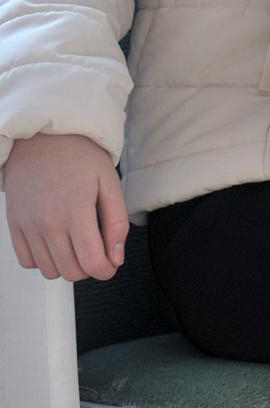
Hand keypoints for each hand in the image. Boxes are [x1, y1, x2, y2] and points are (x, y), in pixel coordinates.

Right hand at [3, 133, 129, 281]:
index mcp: (76, 211)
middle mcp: (48, 222)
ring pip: (50, 271)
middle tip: (96, 250)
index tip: (111, 264)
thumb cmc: (78, 155)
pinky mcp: (15, 224)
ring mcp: (28, 225)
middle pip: (71, 272)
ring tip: (76, 244)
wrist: (42, 136)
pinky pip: (28, 261)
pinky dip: (43, 259)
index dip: (106, 270)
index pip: (91, 263)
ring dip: (67, 265)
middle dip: (90, 268)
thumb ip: (117, 223)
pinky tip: (55, 242)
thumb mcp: (109, 183)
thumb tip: (116, 258)